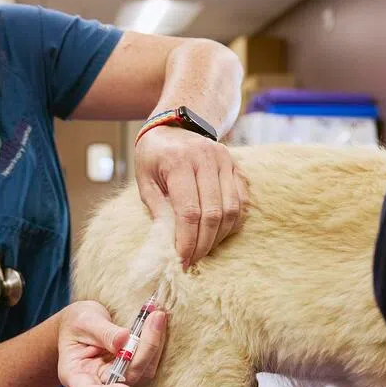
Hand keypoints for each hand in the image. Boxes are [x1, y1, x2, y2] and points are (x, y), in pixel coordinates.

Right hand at [57, 300, 167, 386]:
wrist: (79, 323)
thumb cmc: (74, 323)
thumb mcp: (83, 321)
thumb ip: (102, 332)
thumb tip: (125, 338)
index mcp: (76, 375)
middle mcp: (98, 382)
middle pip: (125, 380)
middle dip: (144, 351)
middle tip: (156, 318)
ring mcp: (117, 378)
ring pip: (142, 373)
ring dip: (154, 345)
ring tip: (157, 316)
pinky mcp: (131, 370)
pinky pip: (148, 363)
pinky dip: (155, 344)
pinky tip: (157, 323)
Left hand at [133, 124, 247, 267]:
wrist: (175, 125)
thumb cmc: (154, 157)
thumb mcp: (144, 180)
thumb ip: (156, 209)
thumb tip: (169, 243)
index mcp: (179, 162)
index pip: (189, 212)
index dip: (188, 241)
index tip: (182, 261)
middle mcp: (206, 158)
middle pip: (213, 214)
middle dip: (203, 244)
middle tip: (193, 260)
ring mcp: (225, 161)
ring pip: (231, 210)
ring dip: (219, 237)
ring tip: (204, 249)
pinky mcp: (236, 166)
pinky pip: (241, 202)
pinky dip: (231, 223)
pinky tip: (217, 234)